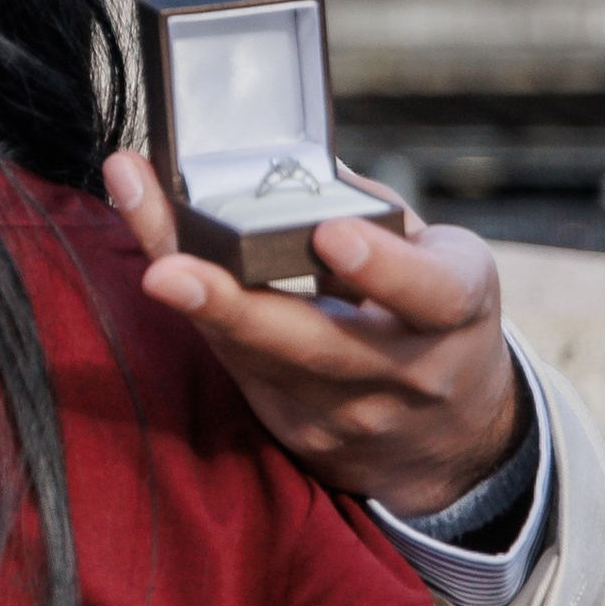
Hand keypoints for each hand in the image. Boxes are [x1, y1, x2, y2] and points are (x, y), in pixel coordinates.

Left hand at [103, 151, 527, 521]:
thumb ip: (370, 212)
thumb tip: (282, 168)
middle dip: (236, 308)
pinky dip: (202, 322)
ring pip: (262, 363)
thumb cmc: (433, 312)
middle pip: (318, 348)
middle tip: (167, 271)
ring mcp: (352, 416)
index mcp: (455, 311)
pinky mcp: (304, 436)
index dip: (382, 268)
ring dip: (197, 310)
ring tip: (147, 259)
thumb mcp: (439, 257)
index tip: (328, 234)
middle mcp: (408, 373)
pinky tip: (166, 275)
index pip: (428, 294)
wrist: (457, 437)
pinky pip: (242, 371)